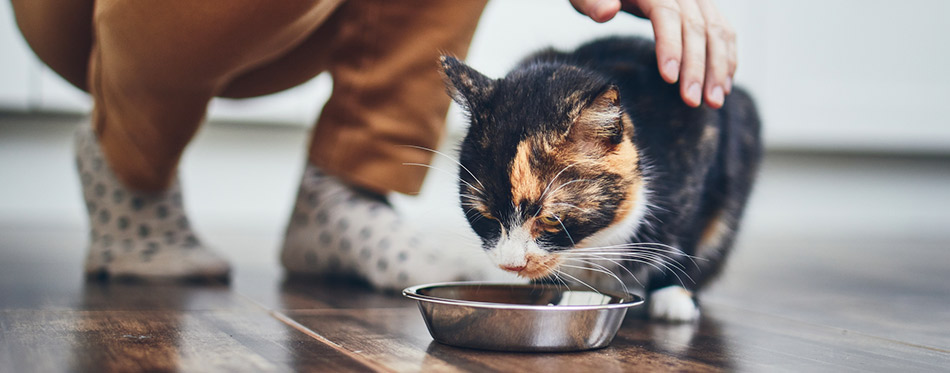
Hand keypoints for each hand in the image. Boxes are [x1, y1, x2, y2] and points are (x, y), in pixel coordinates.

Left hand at [569, 0, 735, 108]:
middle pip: (696, 26)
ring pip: (716, 30)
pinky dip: (727, 58)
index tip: (669, 78)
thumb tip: (607, 12)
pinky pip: (723, 31)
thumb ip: (592, 2)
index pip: (667, 14)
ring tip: (714, 102)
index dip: (671, 45)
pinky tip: (723, 86)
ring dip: (718, 67)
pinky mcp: (704, 10)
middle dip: (697, 66)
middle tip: (692, 101)